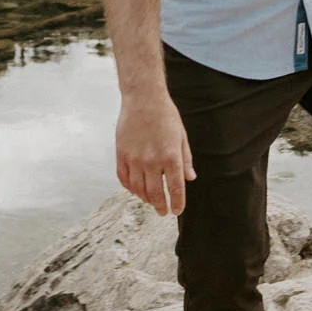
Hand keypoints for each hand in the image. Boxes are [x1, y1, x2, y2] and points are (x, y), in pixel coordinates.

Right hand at [116, 90, 193, 214]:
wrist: (143, 98)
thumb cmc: (166, 115)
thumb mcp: (182, 136)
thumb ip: (185, 160)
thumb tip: (190, 179)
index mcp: (170, 156)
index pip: (175, 189)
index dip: (177, 204)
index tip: (177, 211)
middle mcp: (152, 161)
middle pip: (155, 194)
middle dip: (160, 206)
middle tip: (163, 212)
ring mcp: (134, 159)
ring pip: (138, 189)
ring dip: (145, 199)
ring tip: (151, 201)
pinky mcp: (121, 154)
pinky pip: (124, 179)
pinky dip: (130, 188)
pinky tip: (136, 190)